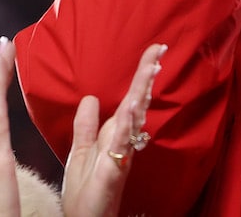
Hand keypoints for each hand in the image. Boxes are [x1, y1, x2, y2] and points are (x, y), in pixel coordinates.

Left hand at [60, 43, 166, 216]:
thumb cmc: (85, 192)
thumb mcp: (81, 151)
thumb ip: (86, 126)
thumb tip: (91, 98)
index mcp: (114, 135)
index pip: (129, 98)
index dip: (140, 76)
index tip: (152, 51)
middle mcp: (122, 141)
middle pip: (137, 102)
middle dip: (146, 76)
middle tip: (159, 49)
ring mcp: (121, 153)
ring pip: (134, 118)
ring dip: (141, 93)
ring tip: (150, 68)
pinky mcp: (115, 169)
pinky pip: (121, 143)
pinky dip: (127, 124)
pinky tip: (132, 108)